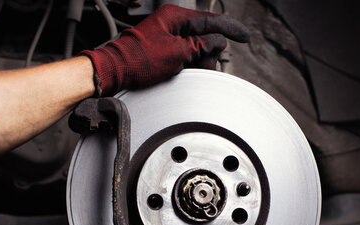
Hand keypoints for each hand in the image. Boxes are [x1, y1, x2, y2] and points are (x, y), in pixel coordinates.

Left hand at [80, 4, 249, 95]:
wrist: (114, 72)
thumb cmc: (137, 60)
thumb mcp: (177, 53)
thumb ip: (201, 46)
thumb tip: (217, 42)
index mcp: (175, 16)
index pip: (211, 20)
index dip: (230, 29)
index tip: (245, 37)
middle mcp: (172, 23)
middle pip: (205, 35)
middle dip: (210, 51)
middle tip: (206, 63)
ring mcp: (168, 37)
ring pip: (196, 47)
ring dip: (200, 61)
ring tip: (191, 70)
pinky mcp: (164, 50)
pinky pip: (185, 55)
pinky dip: (190, 64)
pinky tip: (187, 71)